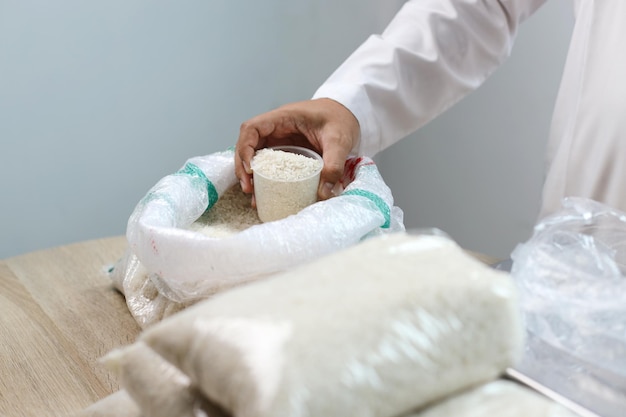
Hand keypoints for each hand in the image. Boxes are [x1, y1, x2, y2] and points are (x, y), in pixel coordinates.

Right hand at [235, 98, 359, 203]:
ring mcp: (279, 140)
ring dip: (250, 175)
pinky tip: (264, 195)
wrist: (347, 114)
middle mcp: (275, 129)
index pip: (252, 128)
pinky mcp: (285, 152)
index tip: (251, 168)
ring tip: (253, 196)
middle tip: (248, 188)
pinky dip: (264, 179)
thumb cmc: (340, 119)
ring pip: (255, 156)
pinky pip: (269, 165)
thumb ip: (333, 164)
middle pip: (247, 145)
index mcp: (283, 118)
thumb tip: (323, 193)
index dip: (245, 147)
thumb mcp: (339, 140)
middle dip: (243, 167)